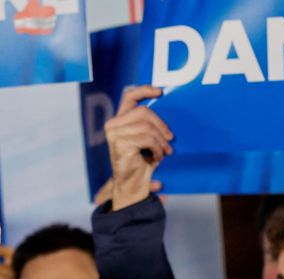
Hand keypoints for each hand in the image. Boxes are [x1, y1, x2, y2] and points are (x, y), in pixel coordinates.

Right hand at [104, 85, 172, 210]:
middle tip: (170, 139)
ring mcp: (114, 134)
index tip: (161, 92)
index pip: (129, 96)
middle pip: (144, 112)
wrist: (133, 183)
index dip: (144, 90)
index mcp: (119, 120)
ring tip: (165, 151)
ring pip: (147, 127)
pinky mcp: (120, 144)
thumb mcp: (147, 137)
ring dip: (161, 140)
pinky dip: (157, 148)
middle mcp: (113, 125)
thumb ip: (150, 122)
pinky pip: (146, 139)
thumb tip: (166, 107)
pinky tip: (157, 157)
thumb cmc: (142, 160)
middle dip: (161, 125)